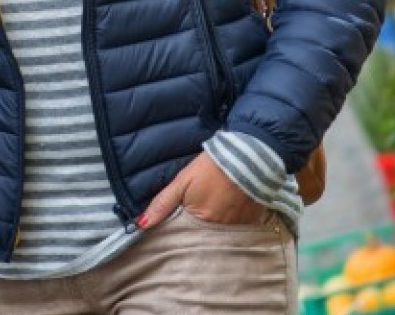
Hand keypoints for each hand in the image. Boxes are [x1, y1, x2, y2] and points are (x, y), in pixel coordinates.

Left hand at [137, 152, 265, 228]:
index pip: (185, 237)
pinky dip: (233, 224)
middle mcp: (220, 230)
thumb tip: (141, 224)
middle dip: (197, 233)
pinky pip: (239, 230)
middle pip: (203, 238)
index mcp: (201, 221)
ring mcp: (238, 227)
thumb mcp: (182, 181)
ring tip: (215, 211)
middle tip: (199, 215)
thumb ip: (162, 204)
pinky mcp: (253, 222)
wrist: (248, 155)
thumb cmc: (211, 167)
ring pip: (221, 235)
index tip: (177, 228)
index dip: (180, 232)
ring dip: (216, 228)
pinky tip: (231, 211)